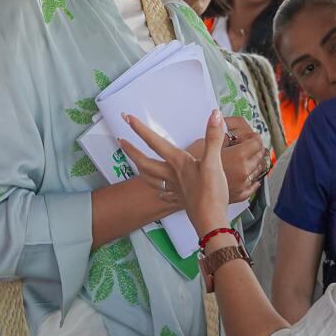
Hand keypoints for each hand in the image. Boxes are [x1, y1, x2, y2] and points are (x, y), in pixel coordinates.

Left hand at [122, 109, 230, 234]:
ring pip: (151, 178)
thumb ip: (213, 138)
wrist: (211, 221)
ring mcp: (175, 188)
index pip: (155, 142)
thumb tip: (214, 115)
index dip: (141, 129)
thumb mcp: (214, 163)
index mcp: (177, 163)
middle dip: (131, 151)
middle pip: (145, 162)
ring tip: (135, 162)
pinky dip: (160, 190)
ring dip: (140, 168)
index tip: (127, 118)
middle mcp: (172, 175)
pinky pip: (165, 194)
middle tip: (121, 141)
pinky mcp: (181, 199)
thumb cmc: (211, 193)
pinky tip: (160, 191)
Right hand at [187, 115, 266, 202]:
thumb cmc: (189, 175)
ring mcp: (243, 185)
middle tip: (240, 145)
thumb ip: (215, 131)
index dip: (248, 135)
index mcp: (238, 157)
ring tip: (240, 158)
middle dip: (251, 147)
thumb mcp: (201, 145)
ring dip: (252, 162)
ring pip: (258, 169)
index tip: (241, 136)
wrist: (186, 198)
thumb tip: (218, 116)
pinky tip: (243, 173)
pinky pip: (253, 184)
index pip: (256, 141)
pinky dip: (250, 177)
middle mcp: (244, 171)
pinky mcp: (240, 195)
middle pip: (259, 154)